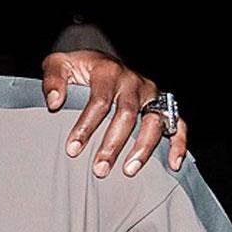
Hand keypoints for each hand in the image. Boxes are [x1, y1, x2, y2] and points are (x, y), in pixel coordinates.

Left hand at [41, 50, 188, 176]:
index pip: (100, 102)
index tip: (72, 149)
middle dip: (113, 144)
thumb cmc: (77, 67)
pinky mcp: (163, 103)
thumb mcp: (59, 64)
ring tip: (129, 171)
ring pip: (154, 121)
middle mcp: (134, 81)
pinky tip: (173, 164)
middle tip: (99, 169)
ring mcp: (151, 93)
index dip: (86, 127)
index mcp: (109, 71)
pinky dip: (178, 143)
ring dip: (143, 148)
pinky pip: (177, 123)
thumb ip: (53, 80)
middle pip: (127, 115)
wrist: (98, 61)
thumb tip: (54, 102)